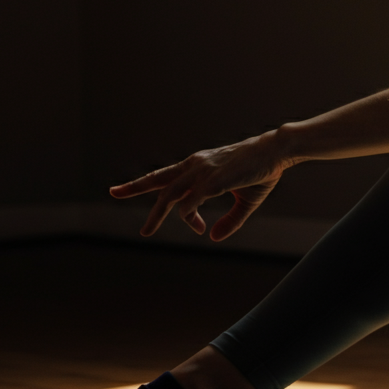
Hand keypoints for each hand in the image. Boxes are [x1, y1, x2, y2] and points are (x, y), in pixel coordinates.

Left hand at [108, 132, 287, 240]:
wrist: (277, 152)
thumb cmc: (261, 172)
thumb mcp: (245, 202)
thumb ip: (229, 221)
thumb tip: (212, 237)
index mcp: (198, 166)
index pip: (168, 178)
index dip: (160, 196)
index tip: (186, 223)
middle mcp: (194, 165)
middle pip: (158, 179)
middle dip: (133, 186)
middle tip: (112, 192)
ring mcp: (202, 172)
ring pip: (169, 195)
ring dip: (156, 214)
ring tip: (146, 232)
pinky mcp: (212, 180)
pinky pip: (191, 202)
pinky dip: (189, 216)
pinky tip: (197, 227)